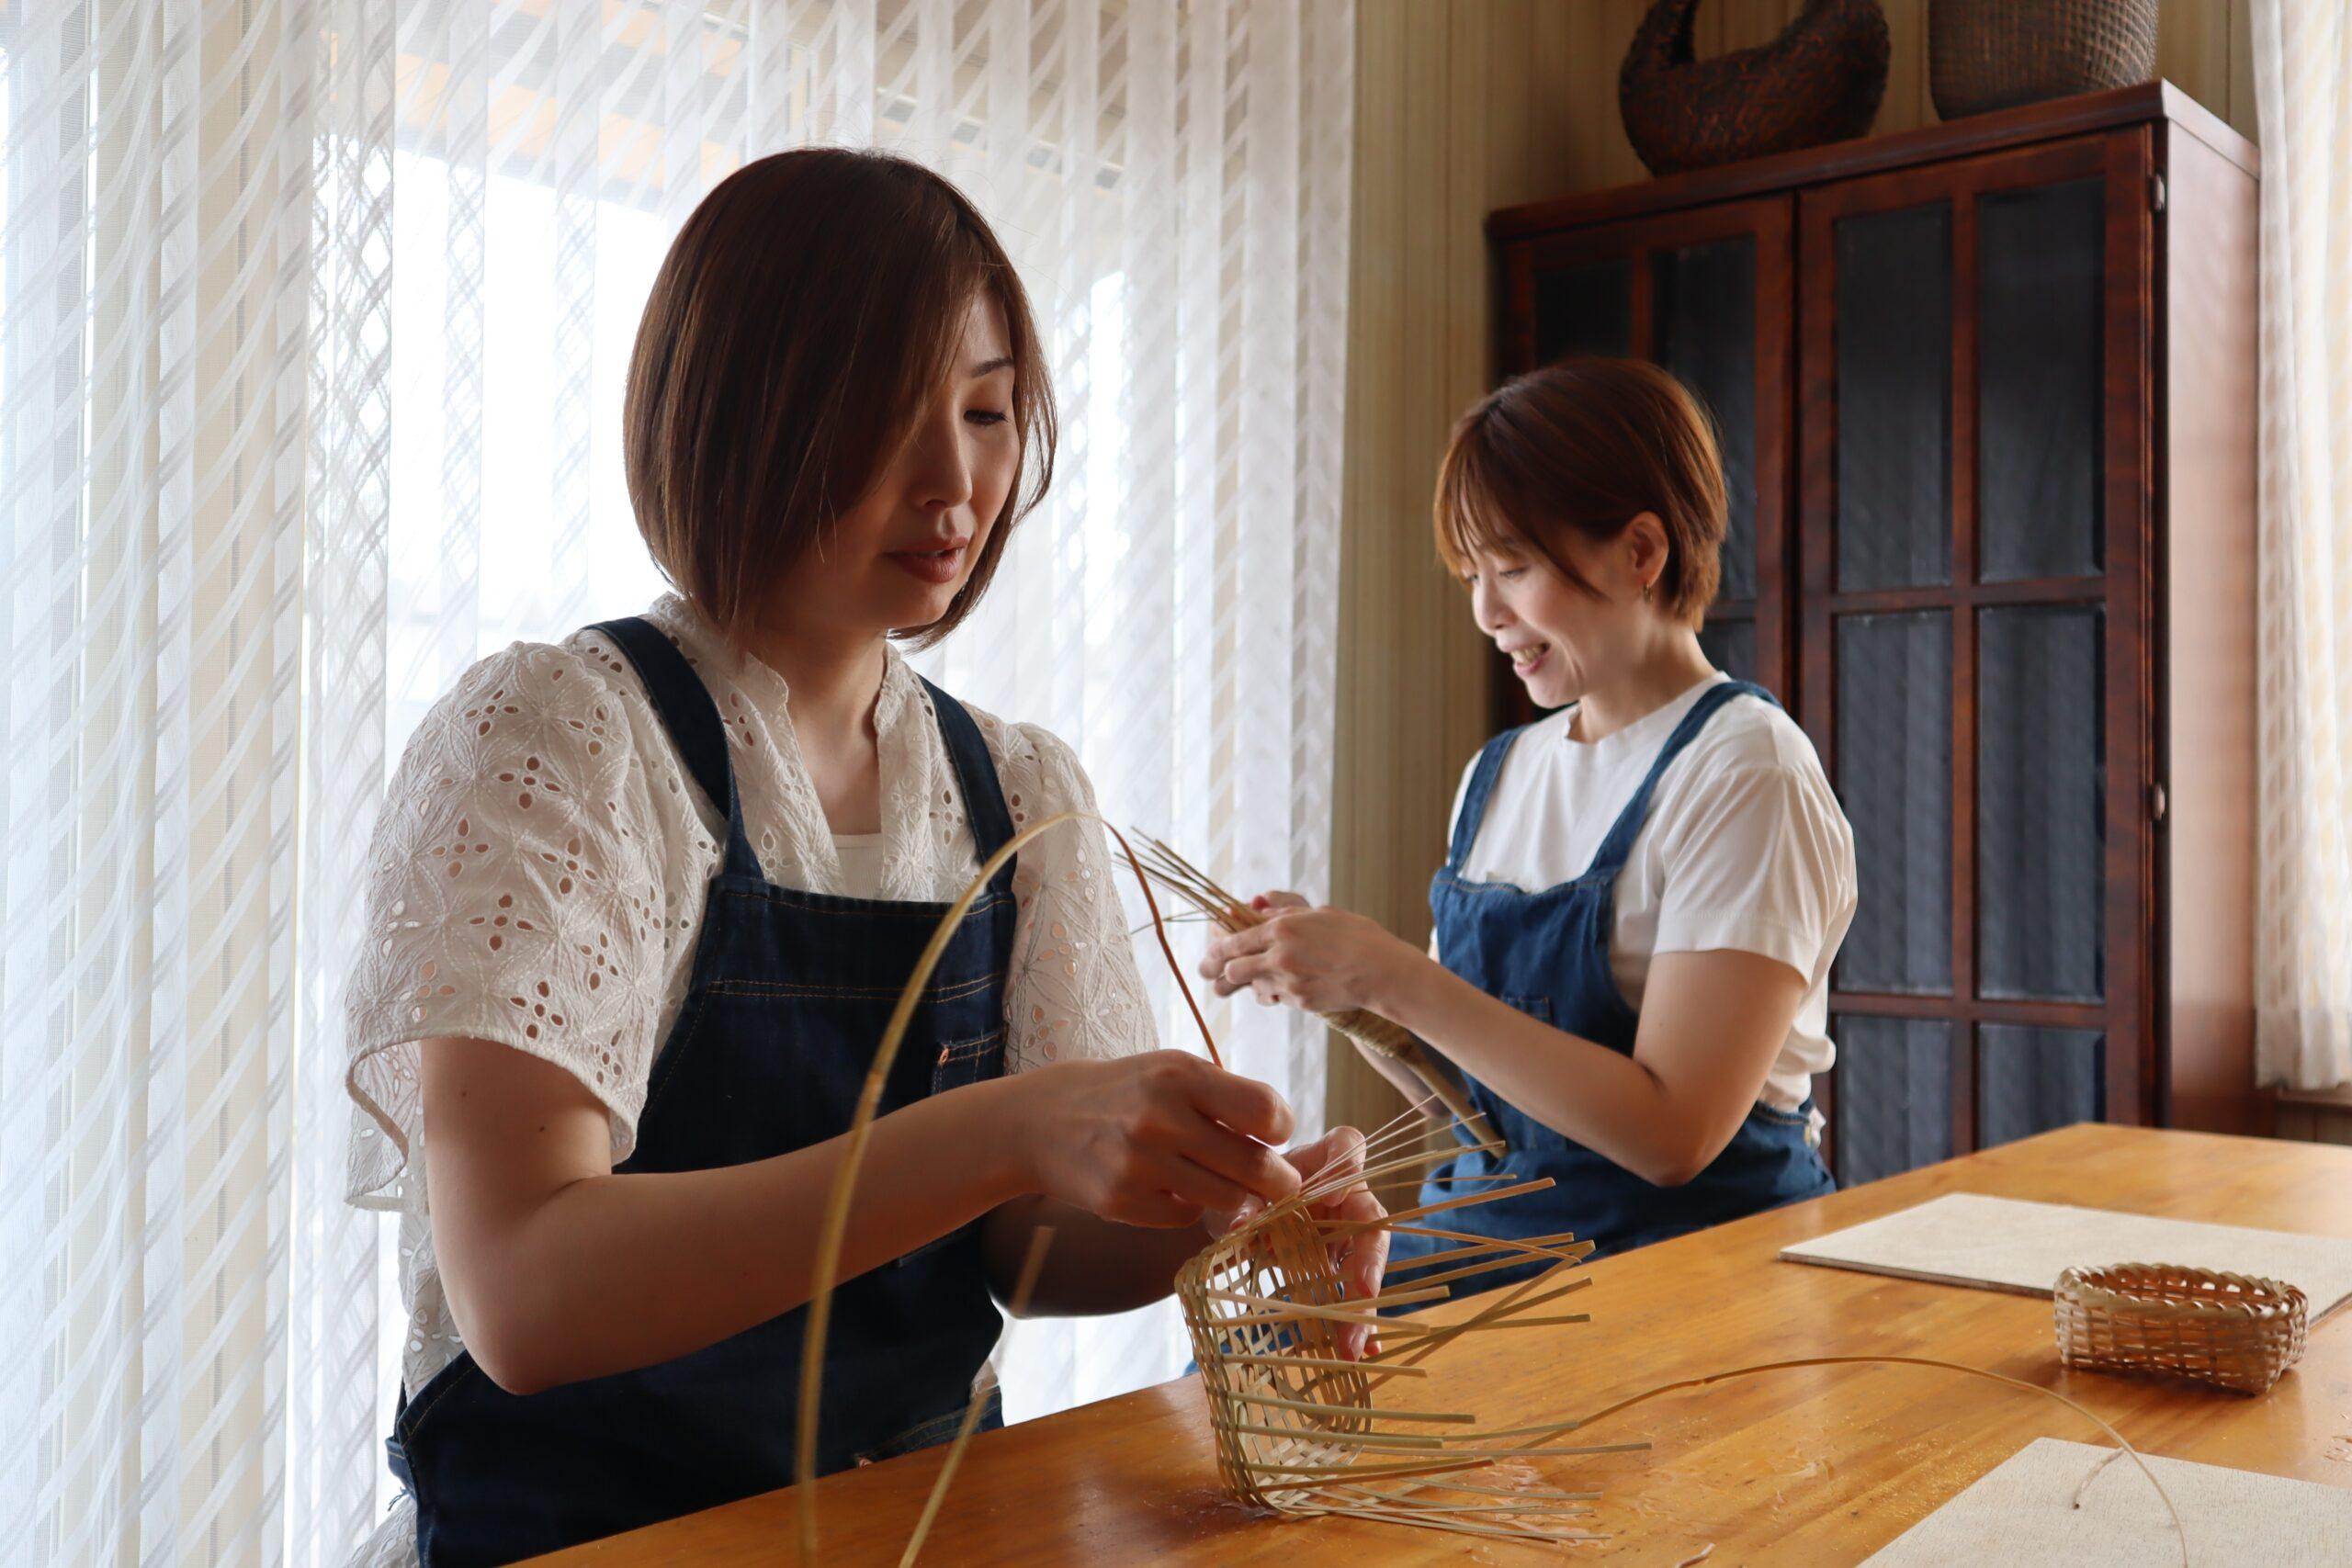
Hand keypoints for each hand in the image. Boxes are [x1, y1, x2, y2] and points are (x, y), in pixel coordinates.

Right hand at [1007, 1051, 1299, 1227]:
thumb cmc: (1126, 1092)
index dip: (1281, 1129)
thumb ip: (1226, 1097)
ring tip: (1232, 1187)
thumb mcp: (1172, 1071)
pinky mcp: (1121, 1202)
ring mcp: (1139, 1164)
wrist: (1042, 1120)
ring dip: (1240, 1199)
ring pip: (1228, 1201)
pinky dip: (1192, 1208)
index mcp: (1180, 1076)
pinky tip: (1177, 1190)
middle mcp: (1160, 1118)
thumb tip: (1284, 1140)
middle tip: (1279, 1183)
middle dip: (1279, 1181)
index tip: (1273, 1135)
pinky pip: (1186, 1218)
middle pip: (1255, 1167)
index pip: (1266, 1112)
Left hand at [1198, 895, 1419, 1015]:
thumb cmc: (1356, 935)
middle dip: (1223, 971)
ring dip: (1251, 982)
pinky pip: (1277, 998)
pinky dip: (1278, 992)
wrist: (1382, 970)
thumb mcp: (1319, 913)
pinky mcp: (1300, 1001)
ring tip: (1258, 978)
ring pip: (1252, 986)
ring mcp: (1289, 981)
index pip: (1234, 940)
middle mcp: (1280, 955)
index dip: (1217, 949)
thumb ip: (1284, 911)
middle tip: (1218, 971)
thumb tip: (1257, 908)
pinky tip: (1291, 984)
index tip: (1210, 953)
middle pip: (1232, 969)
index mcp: (1283, 928)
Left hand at [1203, 1124, 1390, 1358]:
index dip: (1348, 1166)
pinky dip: (1357, 1322)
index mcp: (1319, 1161)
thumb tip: (1241, 1228)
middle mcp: (1343, 1195)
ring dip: (1364, 1306)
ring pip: (1368, 1264)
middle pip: (1372, 1217)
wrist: (1233, 1219)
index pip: (1346, 1146)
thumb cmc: (1240, 1192)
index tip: (1334, 1193)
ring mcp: (1346, 1233)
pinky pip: (1355, 1294)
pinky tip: (1361, 1353)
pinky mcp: (1340, 1267)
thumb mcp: (1235, 1196)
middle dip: (1370, 1258)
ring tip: (1353, 1345)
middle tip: (1363, 1291)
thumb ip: (1243, 1207)